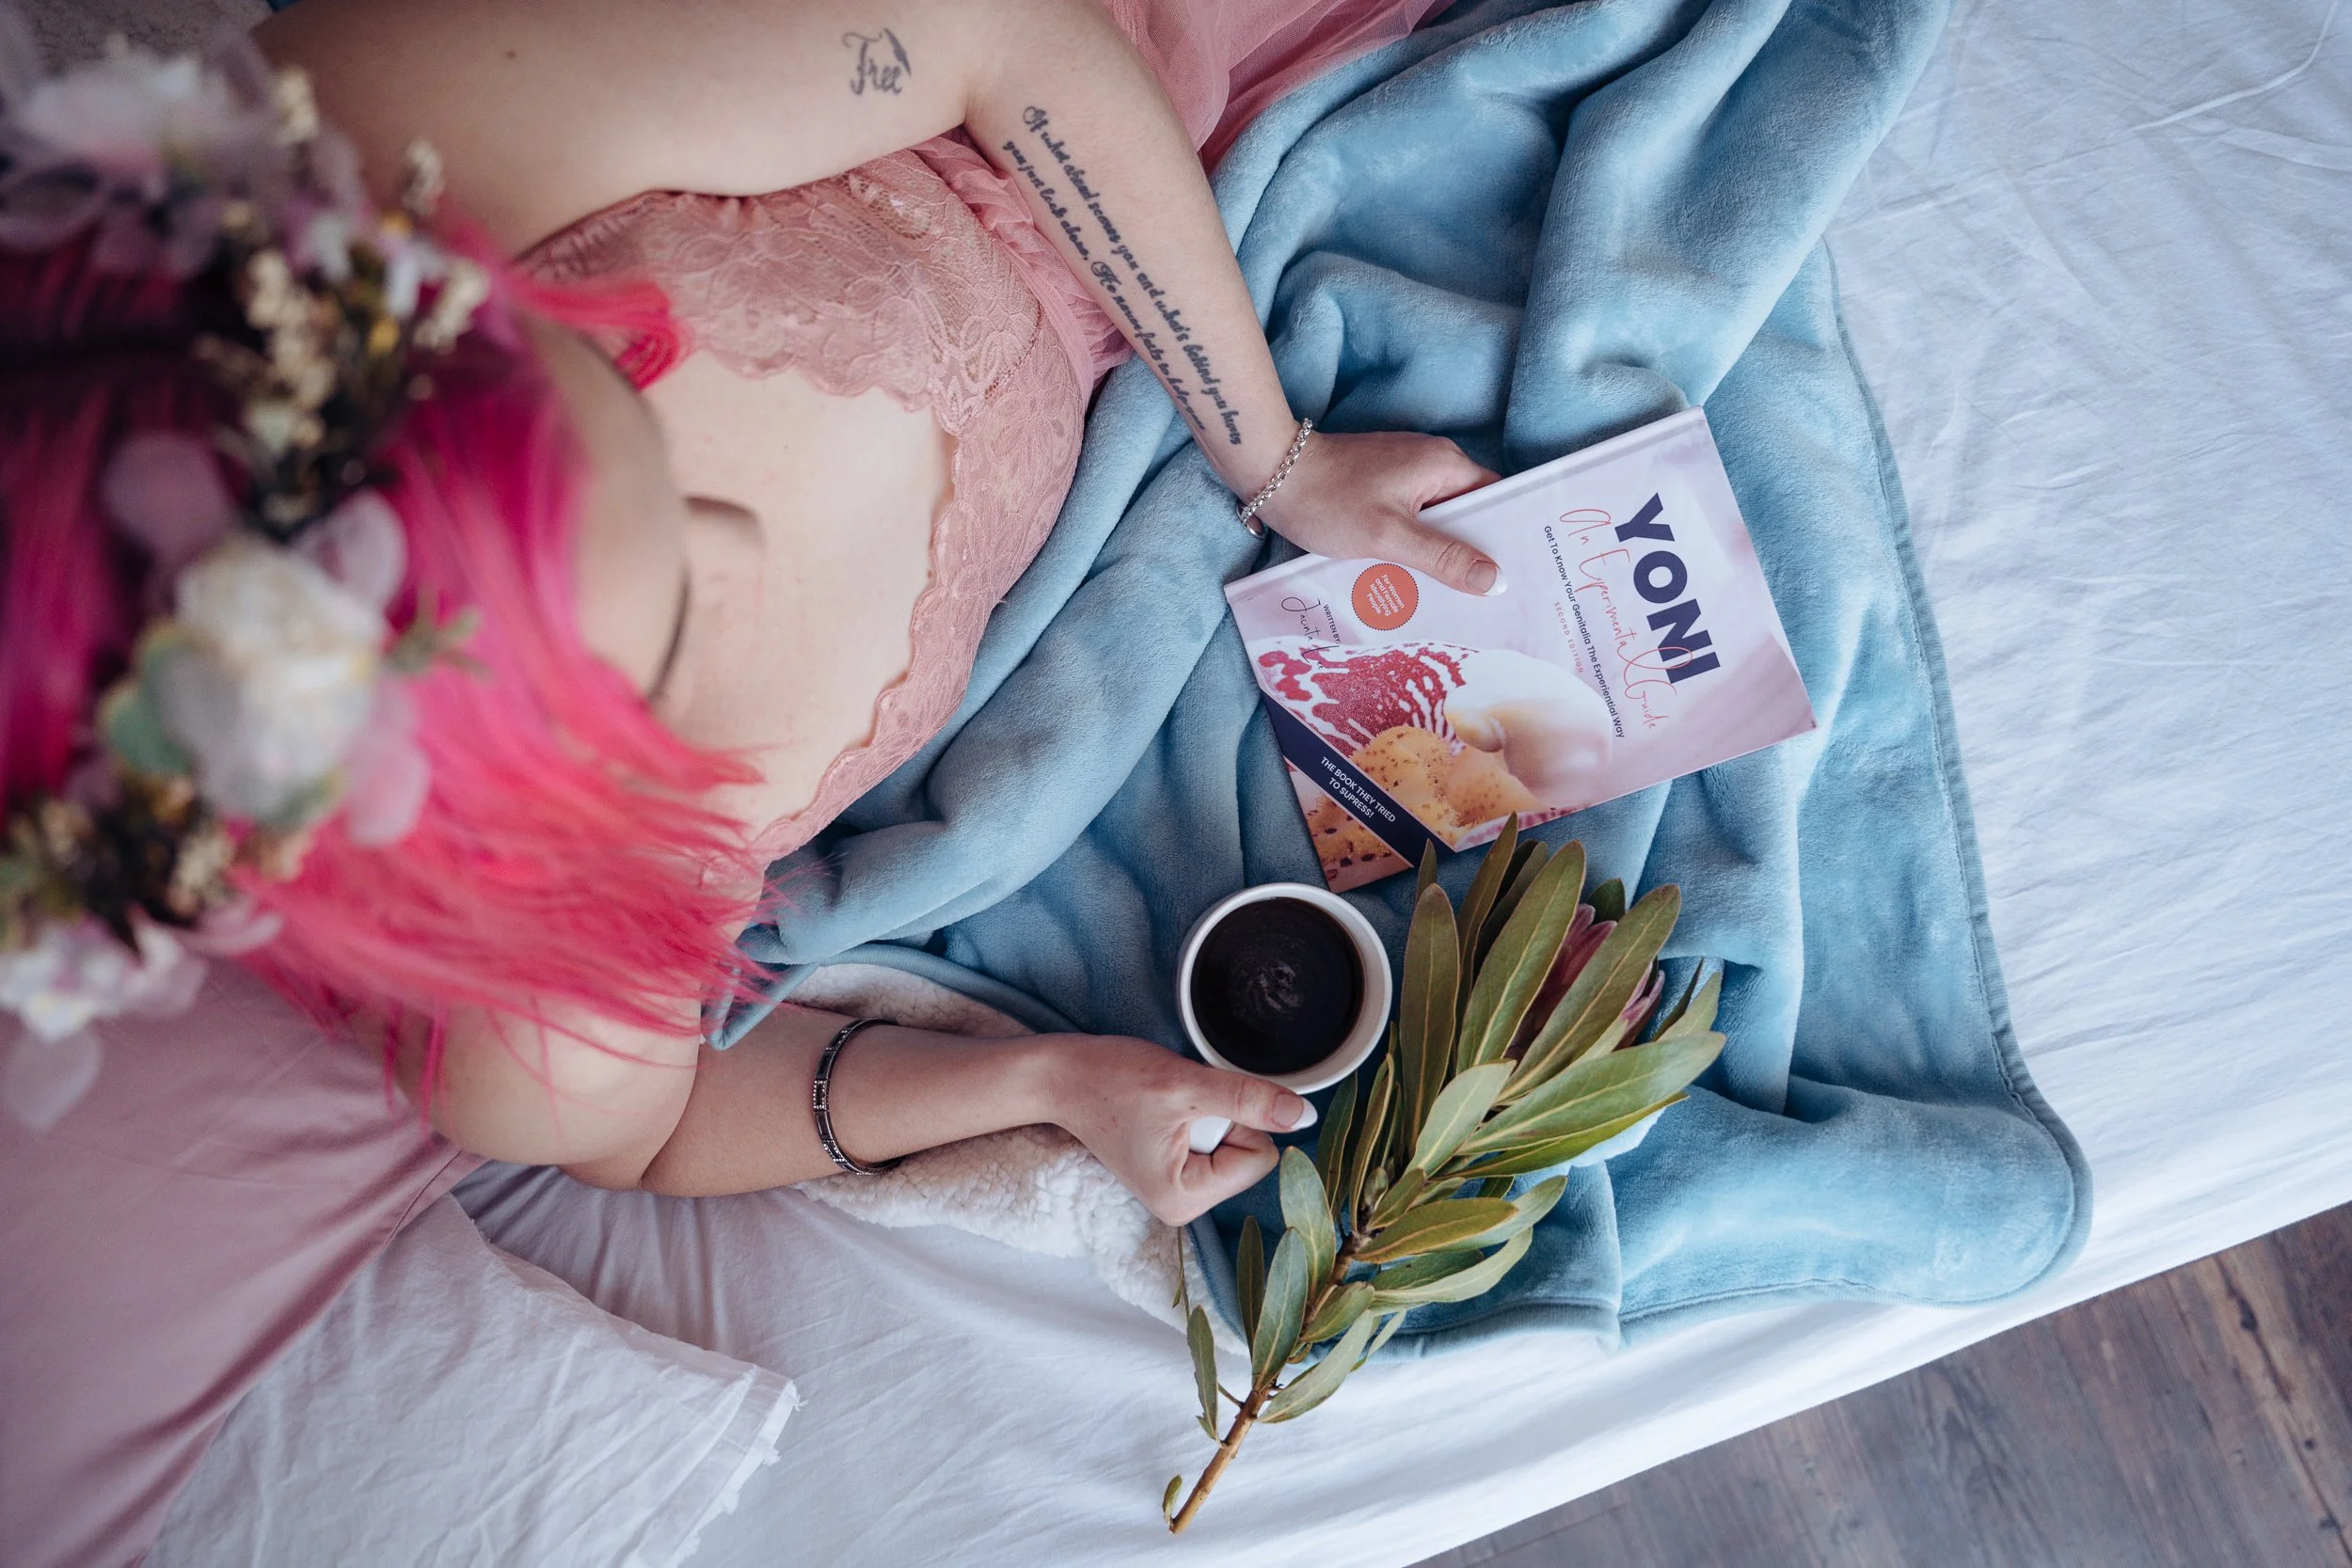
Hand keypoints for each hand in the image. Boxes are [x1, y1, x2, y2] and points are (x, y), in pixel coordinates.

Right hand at [1038, 1034, 1309, 1225]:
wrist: (1063, 1076)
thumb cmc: (1112, 1079)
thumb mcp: (1186, 1084)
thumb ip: (1248, 1100)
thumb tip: (1305, 1116)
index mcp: (1184, 1199)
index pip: (1260, 1158)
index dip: (1234, 1120)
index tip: (1190, 1107)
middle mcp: (1182, 1207)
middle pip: (1250, 1156)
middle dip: (1222, 1119)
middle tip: (1174, 1106)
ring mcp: (1178, 1192)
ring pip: (1235, 1147)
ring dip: (1209, 1116)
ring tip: (1166, 1108)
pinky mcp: (1175, 1173)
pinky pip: (1217, 1144)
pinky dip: (1199, 1119)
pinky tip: (1164, 1113)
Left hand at [1251, 429, 1503, 595]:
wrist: (1272, 474)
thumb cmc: (1329, 501)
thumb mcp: (1390, 536)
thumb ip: (1444, 557)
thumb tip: (1497, 580)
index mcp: (1445, 464)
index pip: (1495, 500)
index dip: (1508, 535)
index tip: (1518, 574)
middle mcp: (1433, 462)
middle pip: (1470, 512)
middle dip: (1475, 552)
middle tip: (1490, 598)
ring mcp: (1407, 472)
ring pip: (1441, 518)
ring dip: (1443, 551)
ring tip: (1457, 596)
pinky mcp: (1385, 484)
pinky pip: (1416, 517)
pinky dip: (1418, 543)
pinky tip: (1416, 575)